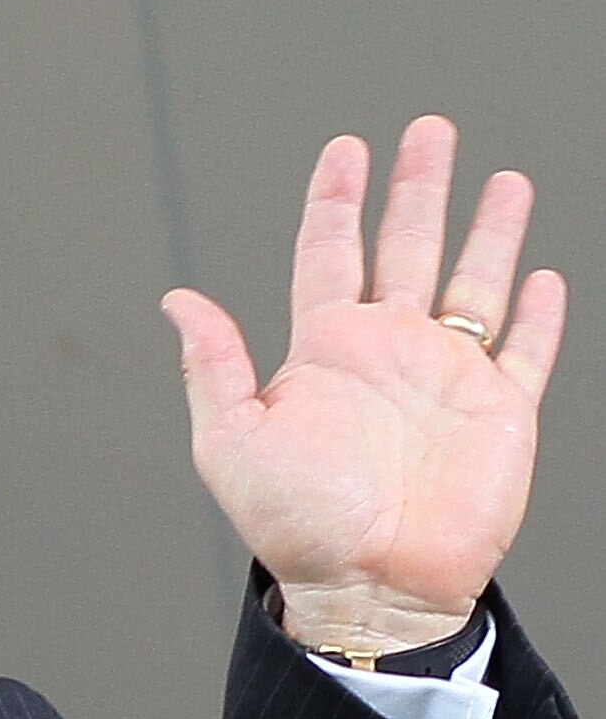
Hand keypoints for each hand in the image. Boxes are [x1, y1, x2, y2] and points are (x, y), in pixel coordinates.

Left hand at [163, 116, 566, 651]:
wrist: (373, 588)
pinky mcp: (501, 413)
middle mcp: (389, 355)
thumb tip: (177, 301)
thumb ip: (214, 367)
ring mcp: (448, 380)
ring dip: (489, 231)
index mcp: (326, 353)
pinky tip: (541, 278)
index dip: (337, 199)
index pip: (331, 253)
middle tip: (428, 130)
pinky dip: (536, 316)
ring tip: (503, 179)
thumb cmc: (300, 530)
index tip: (345, 148)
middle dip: (418, 187)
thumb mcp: (234, 443)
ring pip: (475, 284)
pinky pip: (524, 352)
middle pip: (409, 247)